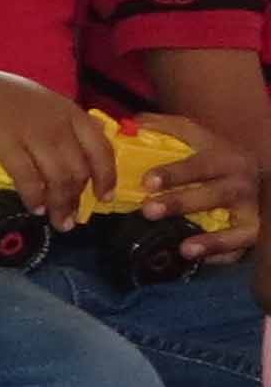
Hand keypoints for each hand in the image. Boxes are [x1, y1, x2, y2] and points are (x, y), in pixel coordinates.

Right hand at [0, 65, 114, 219]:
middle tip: (74, 219)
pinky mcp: (7, 145)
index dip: (106, 175)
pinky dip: (35, 197)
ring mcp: (32, 132)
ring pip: (59, 177)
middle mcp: (56, 121)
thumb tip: (84, 138)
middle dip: (80, 198)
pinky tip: (34, 208)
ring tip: (58, 222)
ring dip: (61, 204)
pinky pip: (29, 178)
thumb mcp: (32, 100)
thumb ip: (58, 118)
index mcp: (65, 109)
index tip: (104, 197)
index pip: (100, 146)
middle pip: (80, 167)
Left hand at [126, 114, 258, 264]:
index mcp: (225, 159)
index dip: (174, 173)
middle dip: (181, 203)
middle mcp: (241, 185)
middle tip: (148, 210)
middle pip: (214, 195)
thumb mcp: (197, 137)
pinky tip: (201, 263)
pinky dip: (223, 257)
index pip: (199, 165)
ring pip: (237, 228)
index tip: (147, 182)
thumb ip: (165, 128)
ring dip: (213, 240)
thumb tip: (130, 124)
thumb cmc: (216, 157)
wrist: (256, 174)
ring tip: (185, 249)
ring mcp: (251, 212)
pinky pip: (240, 249)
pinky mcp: (252, 233)